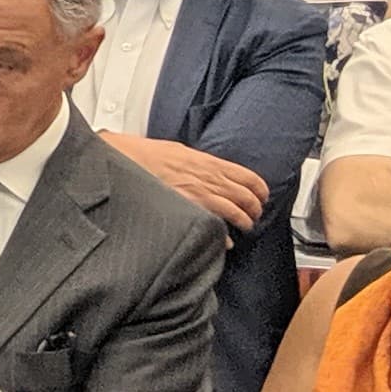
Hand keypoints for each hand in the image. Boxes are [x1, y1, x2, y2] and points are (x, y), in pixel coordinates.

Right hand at [104, 132, 271, 232]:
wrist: (128, 160)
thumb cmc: (149, 155)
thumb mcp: (181, 152)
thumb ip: (201, 164)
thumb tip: (212, 172)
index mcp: (209, 163)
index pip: (248, 176)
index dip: (260, 189)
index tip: (262, 196)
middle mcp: (209, 178)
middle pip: (247, 196)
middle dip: (256, 208)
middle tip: (255, 215)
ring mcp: (200, 194)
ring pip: (236, 211)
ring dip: (245, 221)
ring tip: (245, 227)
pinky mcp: (189, 208)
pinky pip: (215, 224)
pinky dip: (224, 235)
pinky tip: (226, 240)